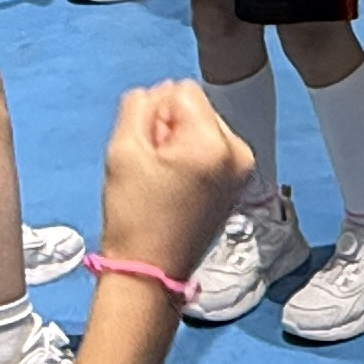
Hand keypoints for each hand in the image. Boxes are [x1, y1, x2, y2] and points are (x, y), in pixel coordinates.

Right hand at [99, 82, 251, 278]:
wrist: (150, 272)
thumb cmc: (135, 218)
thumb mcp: (122, 149)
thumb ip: (138, 105)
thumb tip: (155, 96)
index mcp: (213, 144)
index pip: (180, 90)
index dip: (153, 113)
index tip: (147, 148)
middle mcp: (237, 154)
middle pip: (196, 107)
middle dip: (169, 127)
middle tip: (153, 167)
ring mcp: (241, 171)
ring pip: (202, 126)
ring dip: (179, 142)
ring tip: (163, 180)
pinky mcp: (238, 184)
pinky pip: (211, 149)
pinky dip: (191, 159)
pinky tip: (175, 187)